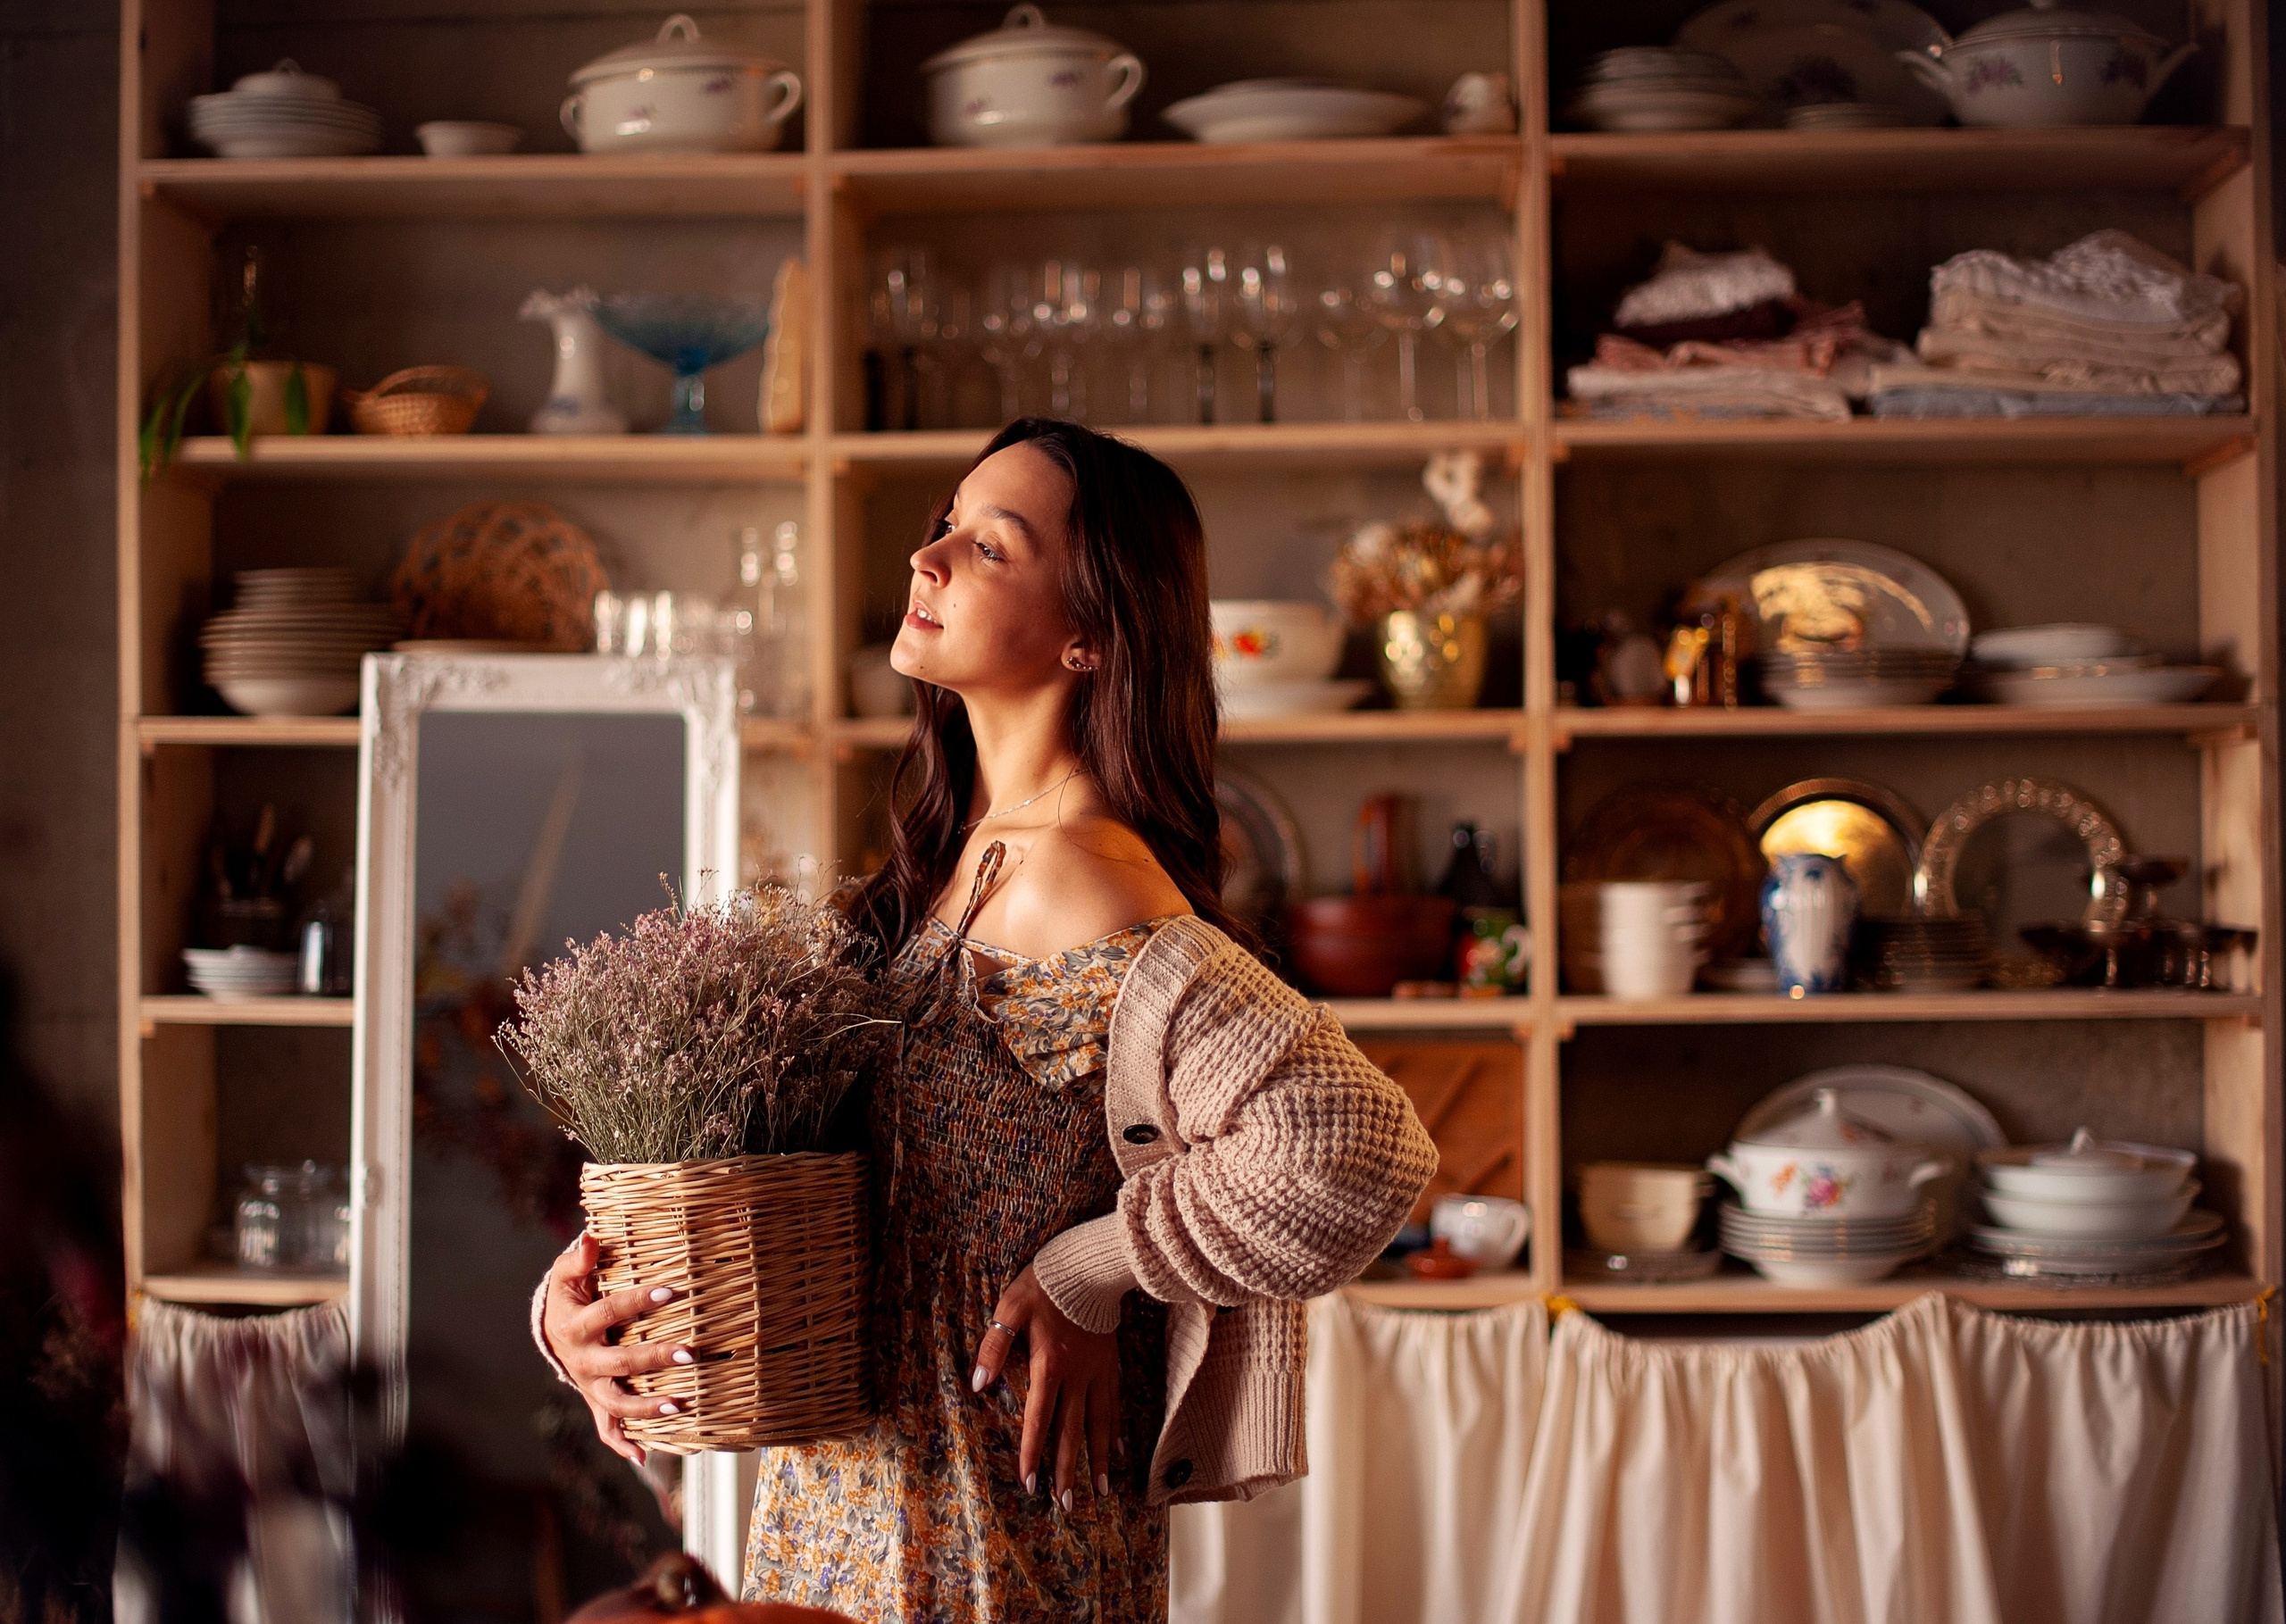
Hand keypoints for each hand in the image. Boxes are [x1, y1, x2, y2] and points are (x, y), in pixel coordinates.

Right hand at [540, 1233, 691, 1464]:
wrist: (551, 1332)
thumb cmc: (568, 1295)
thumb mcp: (565, 1275)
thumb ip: (579, 1259)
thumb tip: (592, 1237)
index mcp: (575, 1327)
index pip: (609, 1312)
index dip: (638, 1301)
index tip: (670, 1291)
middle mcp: (582, 1361)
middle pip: (619, 1362)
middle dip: (653, 1359)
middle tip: (690, 1352)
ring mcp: (590, 1386)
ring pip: (617, 1402)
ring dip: (646, 1407)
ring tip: (678, 1406)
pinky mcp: (596, 1402)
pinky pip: (607, 1428)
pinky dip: (622, 1444)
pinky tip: (643, 1457)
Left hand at [971, 1263, 1120, 1509]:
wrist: (1089, 1266)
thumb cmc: (1044, 1286)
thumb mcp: (1009, 1308)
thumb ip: (993, 1347)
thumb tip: (977, 1385)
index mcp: (1049, 1365)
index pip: (1038, 1418)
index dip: (1033, 1452)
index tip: (1030, 1483)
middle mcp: (1077, 1375)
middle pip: (1071, 1431)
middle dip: (1067, 1470)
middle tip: (1066, 1504)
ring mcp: (1098, 1371)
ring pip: (1099, 1423)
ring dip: (1098, 1459)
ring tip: (1101, 1490)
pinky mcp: (1111, 1363)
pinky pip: (1115, 1403)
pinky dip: (1116, 1429)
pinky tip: (1119, 1450)